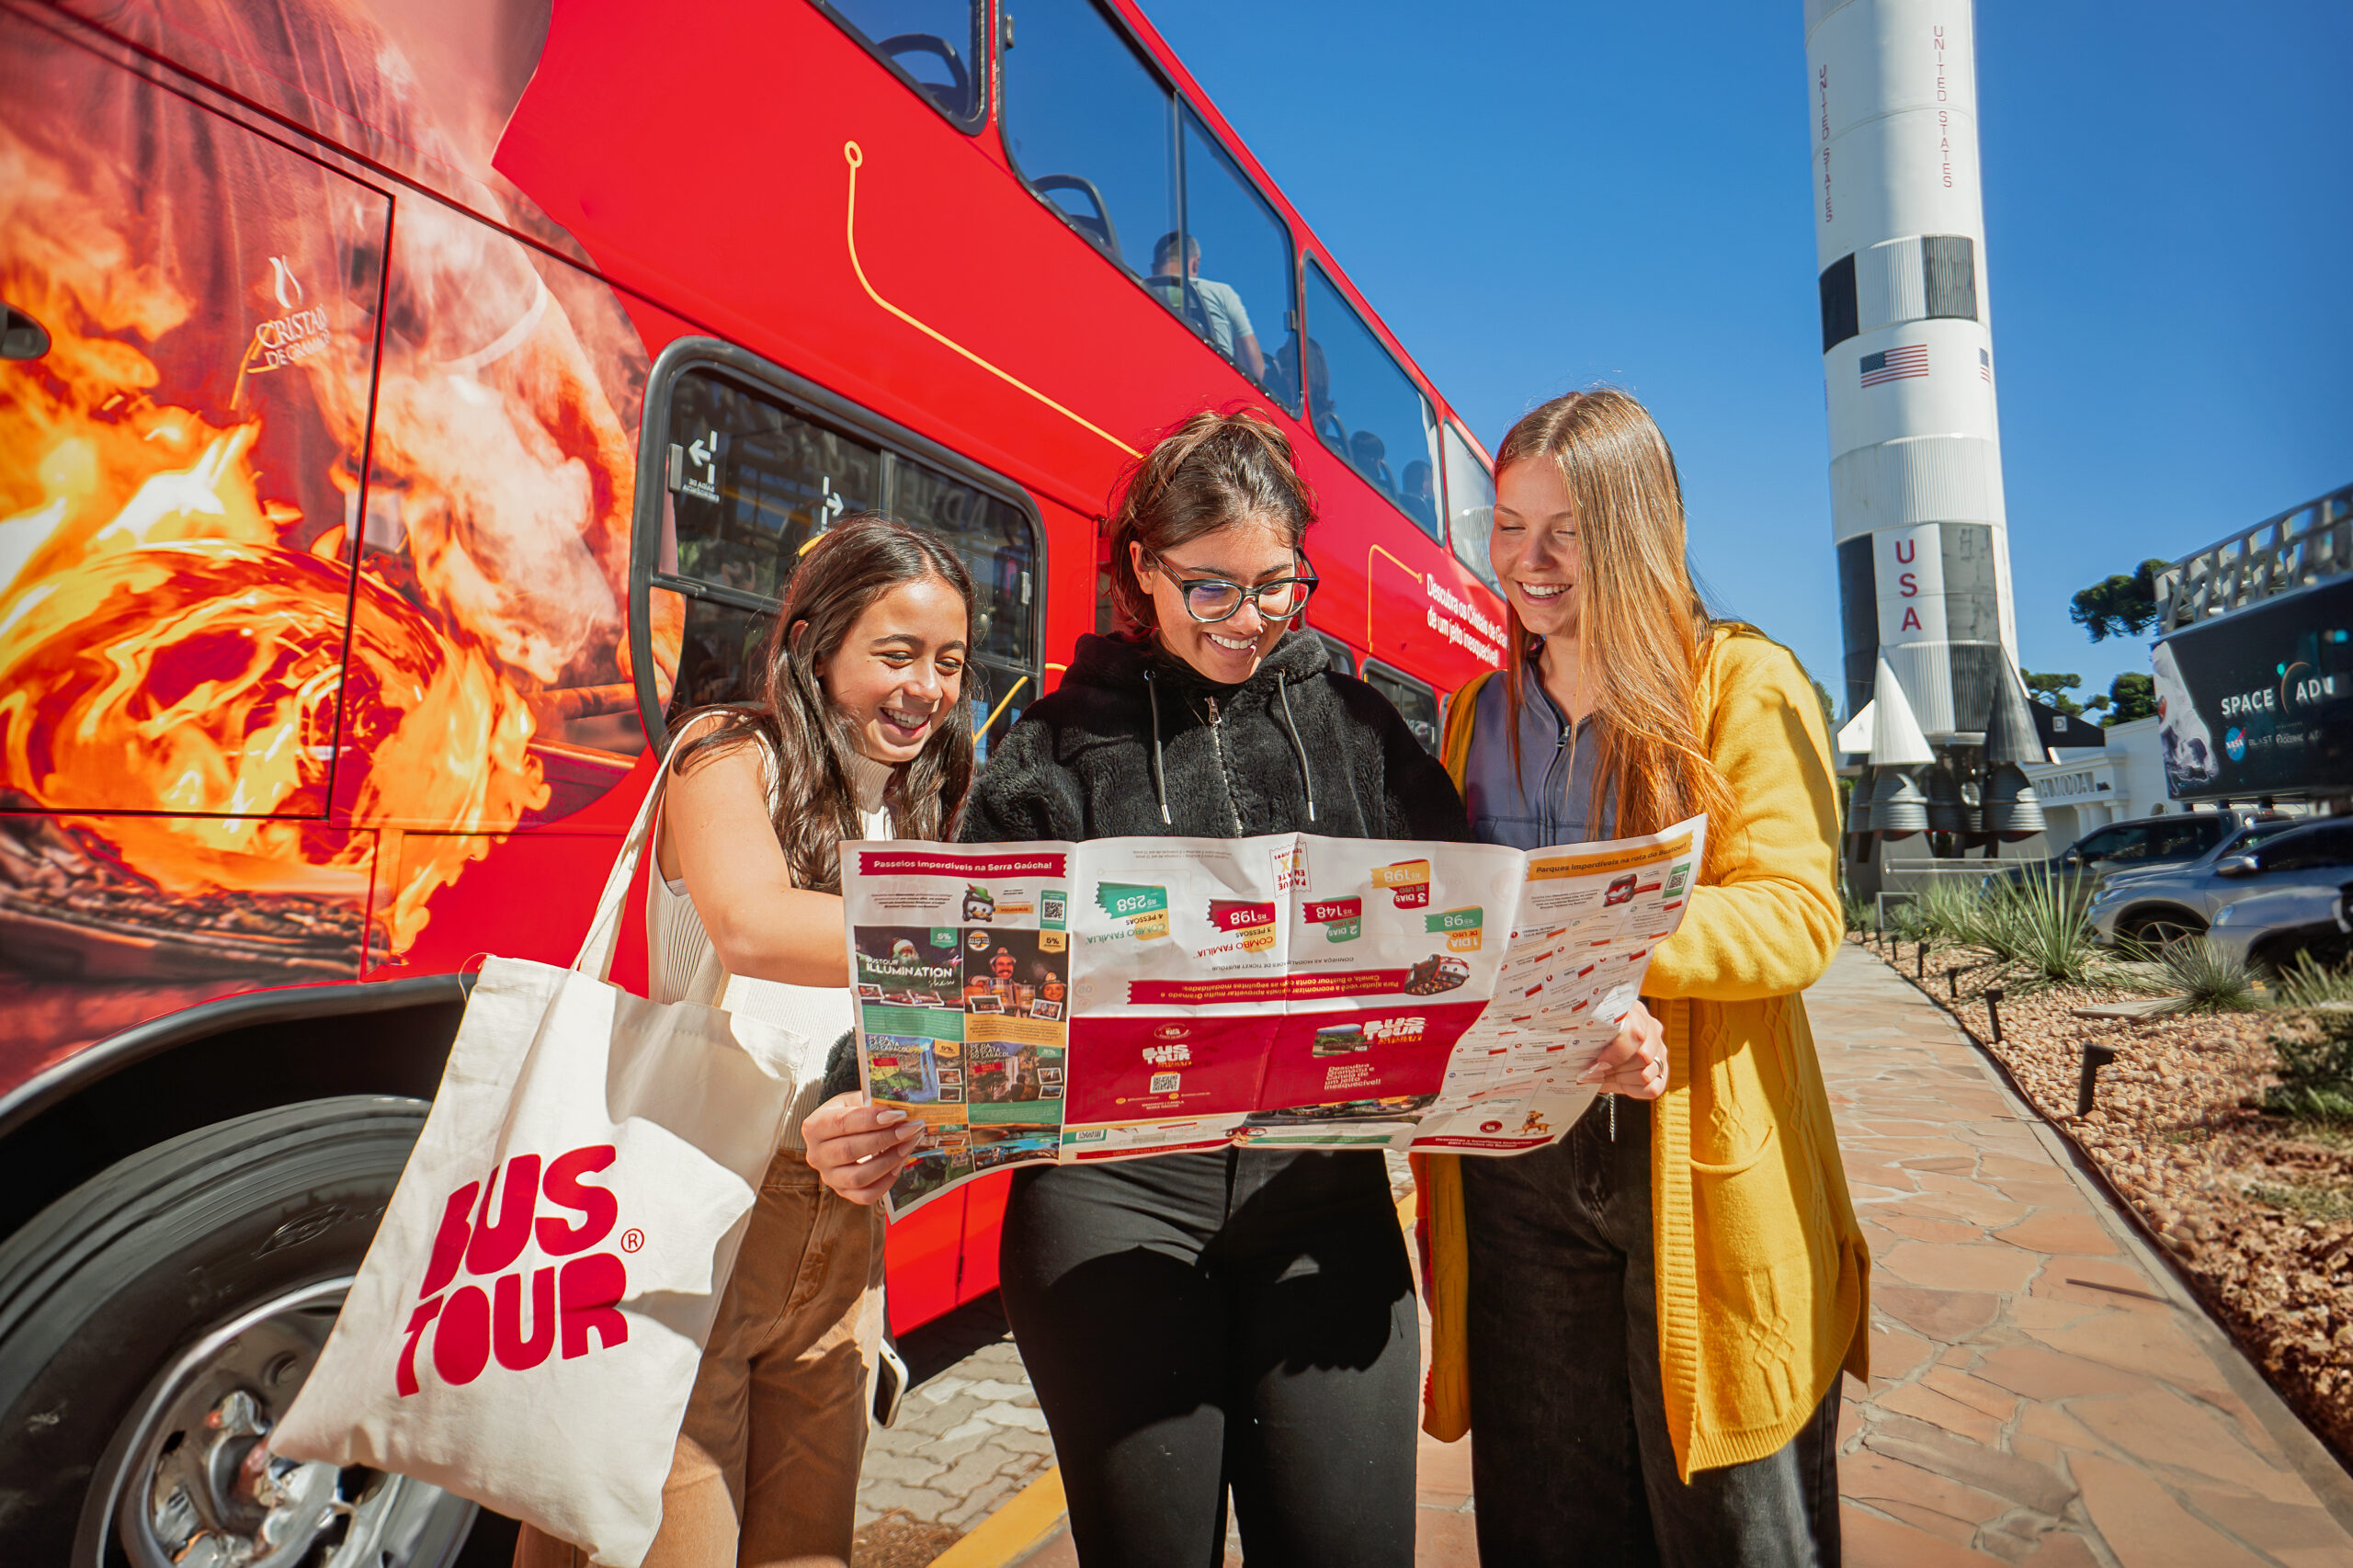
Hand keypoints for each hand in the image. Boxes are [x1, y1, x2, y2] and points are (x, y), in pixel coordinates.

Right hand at [803, 1092, 924, 1204]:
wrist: (843, 1131)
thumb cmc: (851, 1112)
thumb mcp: (855, 1100)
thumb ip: (873, 1103)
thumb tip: (900, 1110)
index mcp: (814, 1127)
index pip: (842, 1123)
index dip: (871, 1119)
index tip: (897, 1114)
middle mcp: (816, 1155)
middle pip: (850, 1150)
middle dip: (885, 1139)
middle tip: (910, 1128)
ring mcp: (828, 1177)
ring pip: (858, 1177)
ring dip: (889, 1160)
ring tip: (908, 1143)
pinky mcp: (843, 1192)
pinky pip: (866, 1195)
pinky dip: (886, 1181)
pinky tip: (900, 1162)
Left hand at [1579, 999, 1666, 1099]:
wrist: (1596, 1039)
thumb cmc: (1587, 1031)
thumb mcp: (1585, 1026)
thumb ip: (1585, 1033)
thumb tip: (1582, 1056)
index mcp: (1634, 1011)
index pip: (1636, 1034)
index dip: (1615, 1054)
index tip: (1595, 1063)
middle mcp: (1652, 1028)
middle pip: (1642, 1057)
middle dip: (1613, 1070)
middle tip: (1593, 1072)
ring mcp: (1659, 1049)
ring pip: (1646, 1074)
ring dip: (1619, 1080)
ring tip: (1601, 1076)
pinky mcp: (1661, 1070)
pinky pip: (1653, 1088)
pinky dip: (1631, 1090)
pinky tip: (1616, 1082)